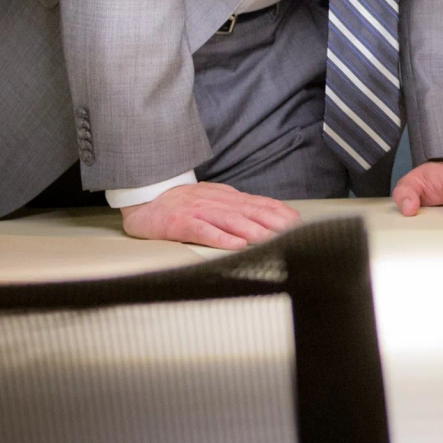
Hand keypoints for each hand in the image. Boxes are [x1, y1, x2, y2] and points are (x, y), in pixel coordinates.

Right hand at [120, 182, 300, 250]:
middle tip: (294, 233)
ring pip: (231, 221)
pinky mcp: (181, 223)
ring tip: (273, 239)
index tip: (298, 222)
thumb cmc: (182, 203)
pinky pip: (204, 231)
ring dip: (254, 230)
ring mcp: (199, 211)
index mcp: (226, 197)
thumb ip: (237, 207)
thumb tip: (266, 216)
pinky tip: (237, 245)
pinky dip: (222, 238)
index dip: (280, 212)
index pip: (259, 203)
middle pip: (250, 212)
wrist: (144, 198)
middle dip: (274, 222)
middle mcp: (216, 202)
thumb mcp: (214, 199)